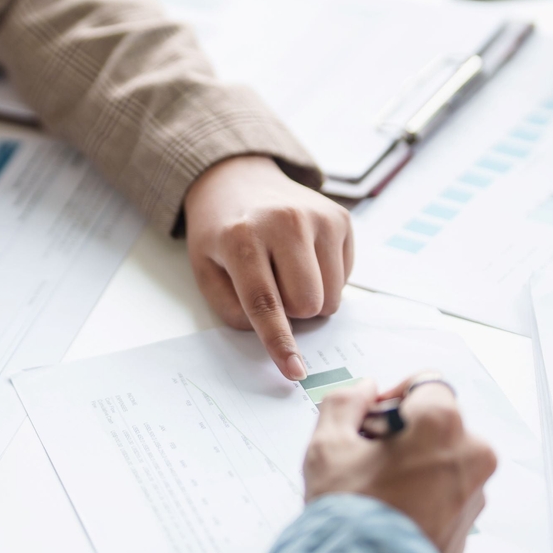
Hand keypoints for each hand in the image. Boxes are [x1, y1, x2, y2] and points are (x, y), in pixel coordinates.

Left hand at [183, 154, 353, 379]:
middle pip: (307, 304)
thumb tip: (279, 336)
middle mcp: (284, 222)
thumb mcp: (207, 270)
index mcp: (241, 237)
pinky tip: (304, 257)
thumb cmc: (221, 233)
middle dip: (292, 313)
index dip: (280, 343)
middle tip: (272, 289)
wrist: (239, 181)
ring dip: (310, 299)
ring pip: (331, 297)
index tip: (295, 372)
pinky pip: (344, 279)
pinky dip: (325, 280)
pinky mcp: (340, 218)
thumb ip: (234, 310)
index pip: (265, 303)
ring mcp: (318, 217)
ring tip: (287, 271)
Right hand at [301, 376, 496, 552]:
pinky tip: (388, 511)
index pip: (425, 383)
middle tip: (364, 456)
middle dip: (402, 431)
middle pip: (436, 422)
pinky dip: (422, 491)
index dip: (391, 396)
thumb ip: (343, 403)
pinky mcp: (471, 523)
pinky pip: (446, 490)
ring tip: (373, 489)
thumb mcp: (328, 445)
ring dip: (412, 462)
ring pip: (442, 457)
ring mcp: (475, 492)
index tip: (370, 417)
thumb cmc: (350, 516)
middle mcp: (471, 454)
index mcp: (443, 424)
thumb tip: (363, 391)